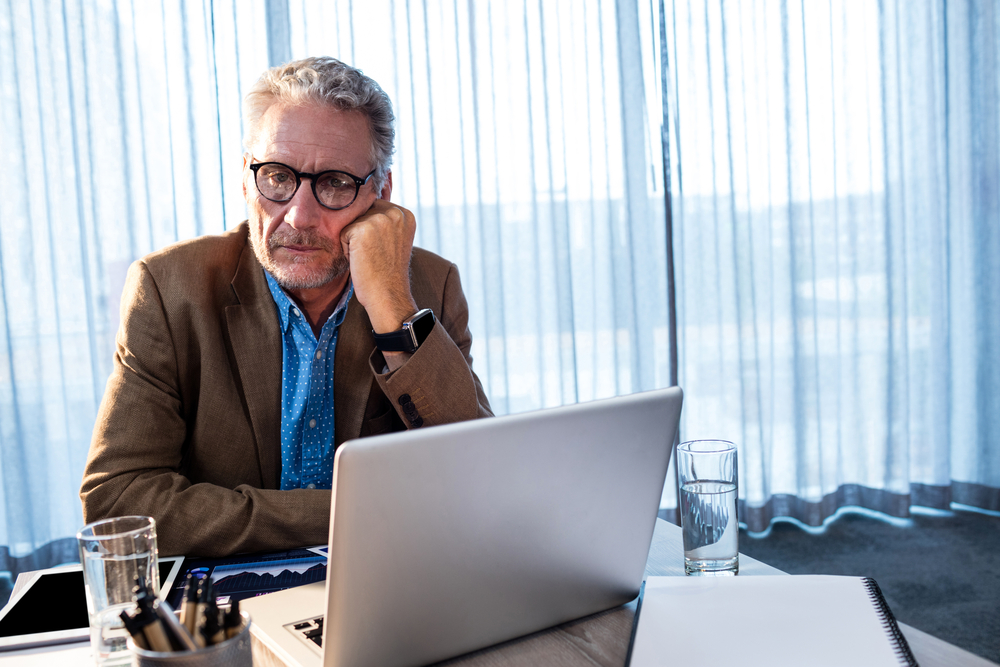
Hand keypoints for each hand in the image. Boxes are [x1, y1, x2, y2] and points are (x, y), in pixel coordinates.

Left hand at [340, 198, 418, 333]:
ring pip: (351, 222)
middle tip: (374, 255)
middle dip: (362, 233)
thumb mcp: (394, 239)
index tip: (382, 250)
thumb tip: (364, 203)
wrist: (388, 296)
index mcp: (406, 214)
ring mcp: (380, 219)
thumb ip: (385, 221)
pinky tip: (361, 260)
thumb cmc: (387, 272)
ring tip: (368, 257)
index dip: (372, 230)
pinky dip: (346, 248)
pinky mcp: (362, 229)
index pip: (375, 208)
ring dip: (354, 240)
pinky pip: (343, 233)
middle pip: (362, 212)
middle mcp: (396, 212)